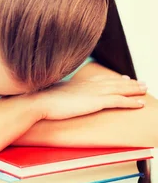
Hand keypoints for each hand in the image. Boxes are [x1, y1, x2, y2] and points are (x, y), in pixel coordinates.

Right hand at [32, 75, 146, 120]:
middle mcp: (88, 85)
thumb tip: (53, 97)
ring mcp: (93, 93)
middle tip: (140, 82)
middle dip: (129, 83)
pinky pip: (119, 101)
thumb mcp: (51, 94)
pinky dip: (131, 102)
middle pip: (113, 83)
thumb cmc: (40, 100)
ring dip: (134, 90)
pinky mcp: (96, 102)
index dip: (113, 79)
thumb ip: (57, 94)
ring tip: (145, 89)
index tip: (122, 78)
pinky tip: (140, 104)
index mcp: (78, 83)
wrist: (39, 102)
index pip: (100, 80)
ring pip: (120, 90)